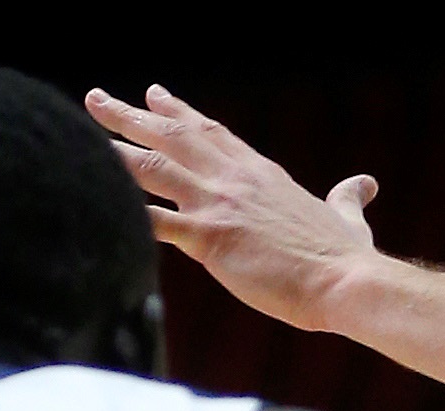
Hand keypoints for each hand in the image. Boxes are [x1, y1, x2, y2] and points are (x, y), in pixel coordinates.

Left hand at [85, 84, 378, 332]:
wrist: (348, 281)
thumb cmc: (349, 258)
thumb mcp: (349, 218)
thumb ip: (348, 198)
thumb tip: (366, 184)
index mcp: (261, 174)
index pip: (213, 133)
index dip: (179, 113)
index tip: (155, 96)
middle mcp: (234, 180)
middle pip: (172, 137)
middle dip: (130, 116)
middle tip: (96, 99)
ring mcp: (219, 206)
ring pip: (152, 169)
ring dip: (112, 152)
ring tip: (79, 140)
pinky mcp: (210, 240)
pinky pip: (153, 222)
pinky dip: (121, 211)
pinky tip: (92, 202)